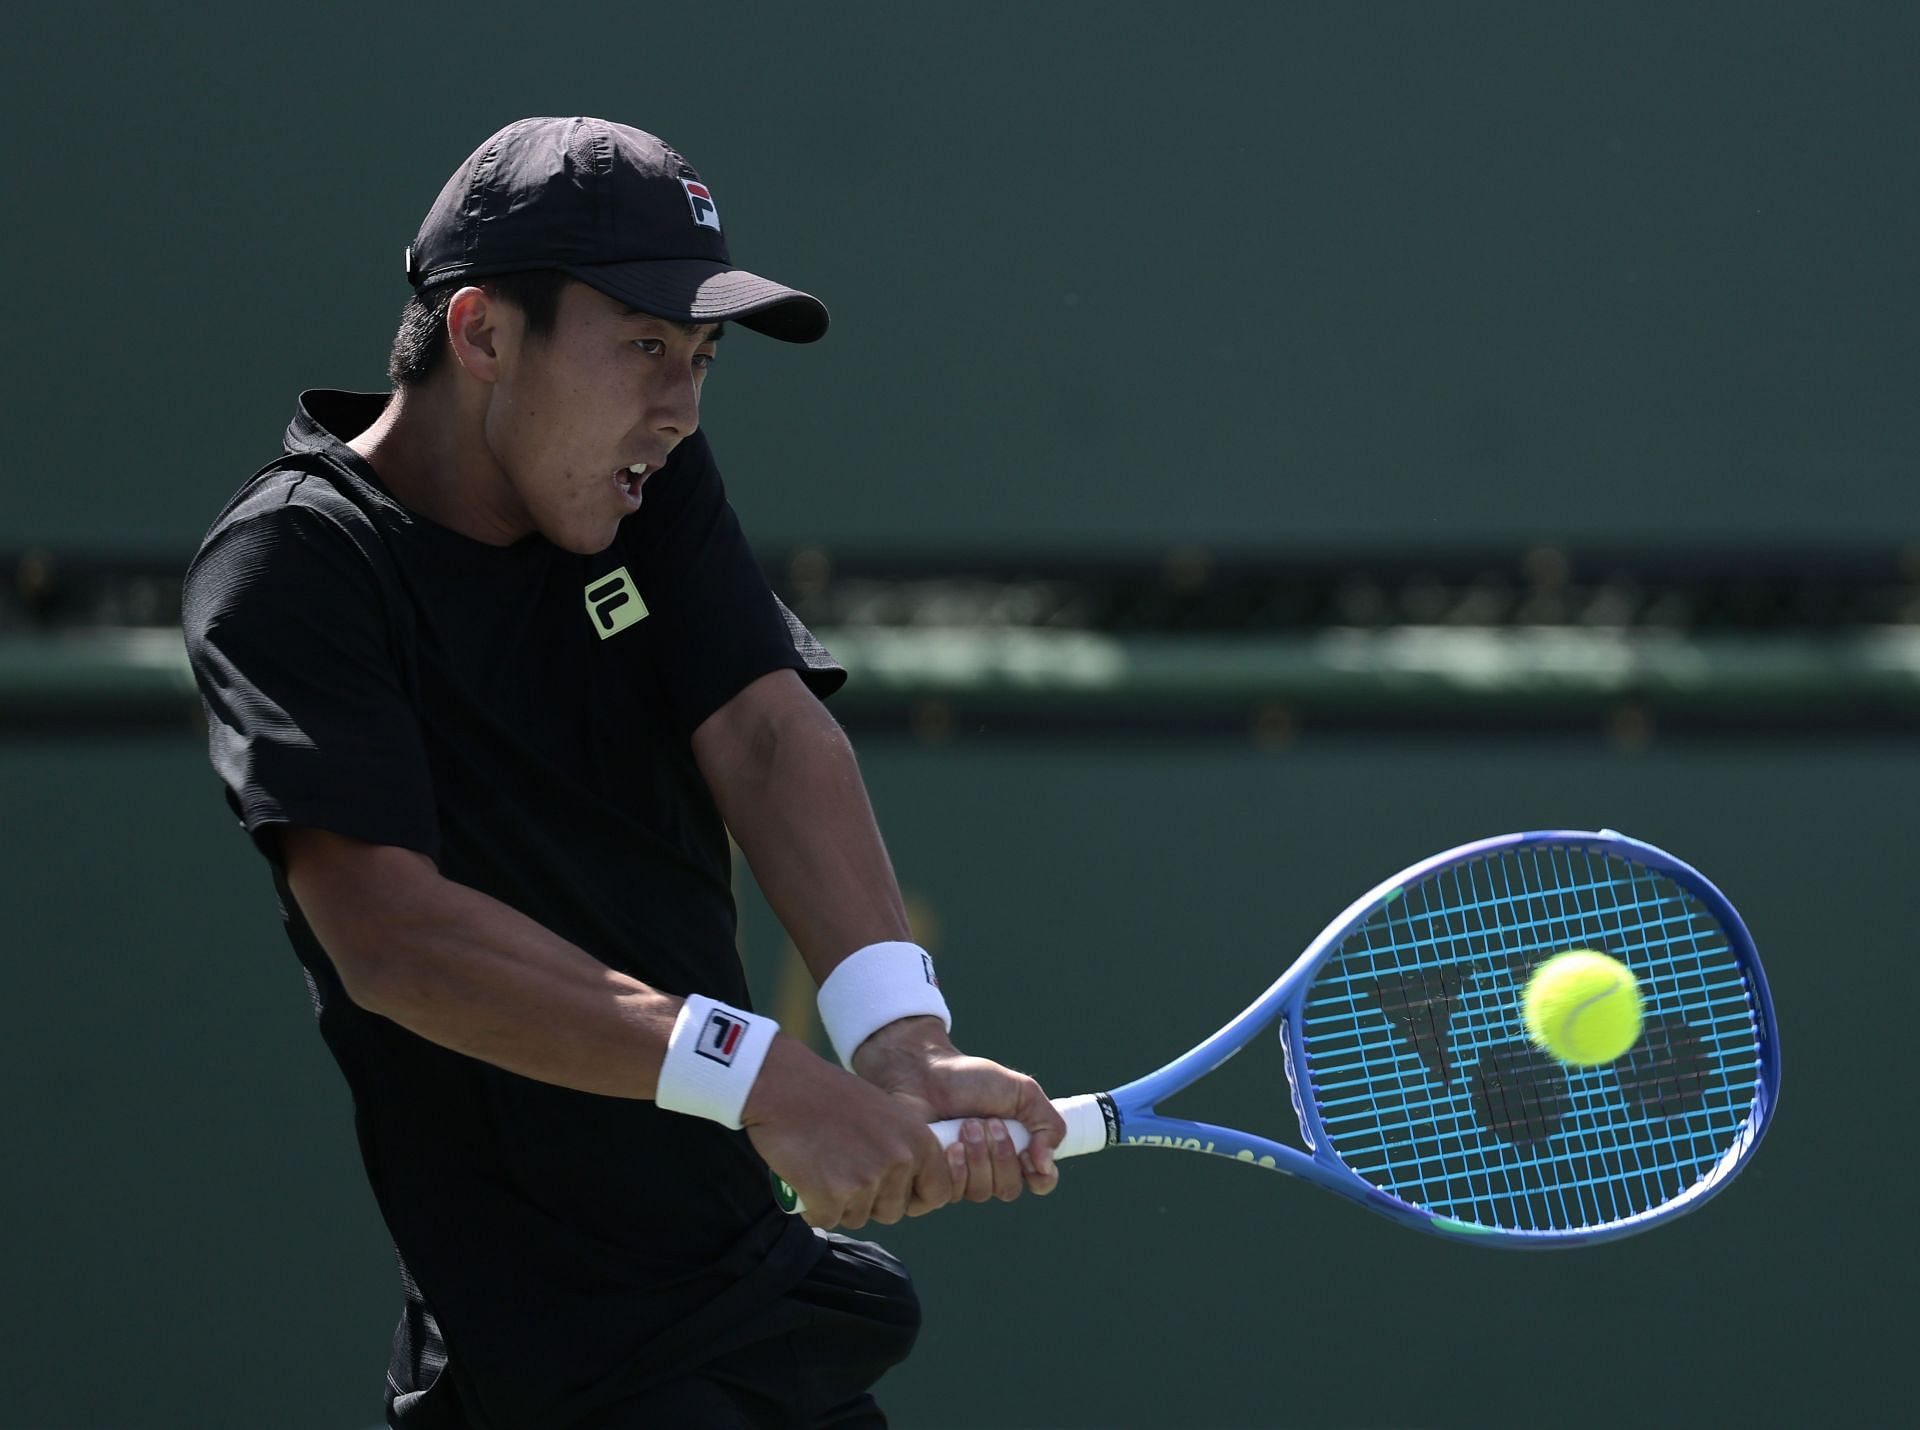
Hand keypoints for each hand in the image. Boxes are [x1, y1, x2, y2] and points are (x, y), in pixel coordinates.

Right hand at [741, 1034, 954, 1230]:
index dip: (912, 1197)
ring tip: (821, 1166)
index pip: (937, 1192)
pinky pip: (826, 1219)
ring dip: (838, 1203)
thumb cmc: (828, 1096)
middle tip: (842, 1171)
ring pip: (857, 1216)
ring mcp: (867, 1181)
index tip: (890, 1192)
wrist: (784, 1085)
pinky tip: (803, 1177)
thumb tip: (907, 1182)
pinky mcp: (833, 1196)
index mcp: (919, 1140)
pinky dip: (812, 1206)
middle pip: (892, 1211)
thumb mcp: (885, 1112)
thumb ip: (901, 1147)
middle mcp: (899, 1162)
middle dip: (868, 1202)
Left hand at [851, 1016, 1065, 1204]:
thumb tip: (1045, 1163)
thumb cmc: (970, 1079)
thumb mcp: (1022, 1092)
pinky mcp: (927, 1181)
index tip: (1030, 1153)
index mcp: (1013, 1149)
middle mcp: (987, 1169)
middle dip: (1002, 1155)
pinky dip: (955, 1170)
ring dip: (979, 1157)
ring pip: (981, 1192)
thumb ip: (1048, 1124)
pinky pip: (950, 1195)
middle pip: (1009, 1189)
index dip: (1041, 1176)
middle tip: (989, 1122)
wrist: (923, 1071)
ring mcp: (957, 1178)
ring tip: (966, 1125)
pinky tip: (949, 1145)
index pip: (1039, 1183)